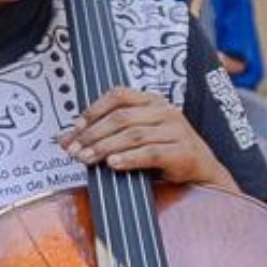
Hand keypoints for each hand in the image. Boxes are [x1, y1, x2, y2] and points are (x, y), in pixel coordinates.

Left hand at [60, 87, 230, 188]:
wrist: (202, 171)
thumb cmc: (163, 151)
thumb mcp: (135, 136)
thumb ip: (104, 134)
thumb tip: (64, 140)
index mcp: (152, 101)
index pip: (118, 95)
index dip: (93, 110)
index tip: (75, 128)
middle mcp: (165, 111)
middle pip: (121, 118)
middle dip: (92, 134)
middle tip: (74, 150)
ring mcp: (176, 130)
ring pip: (133, 135)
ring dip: (105, 147)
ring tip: (86, 159)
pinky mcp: (183, 152)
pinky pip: (151, 153)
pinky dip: (129, 158)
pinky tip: (113, 164)